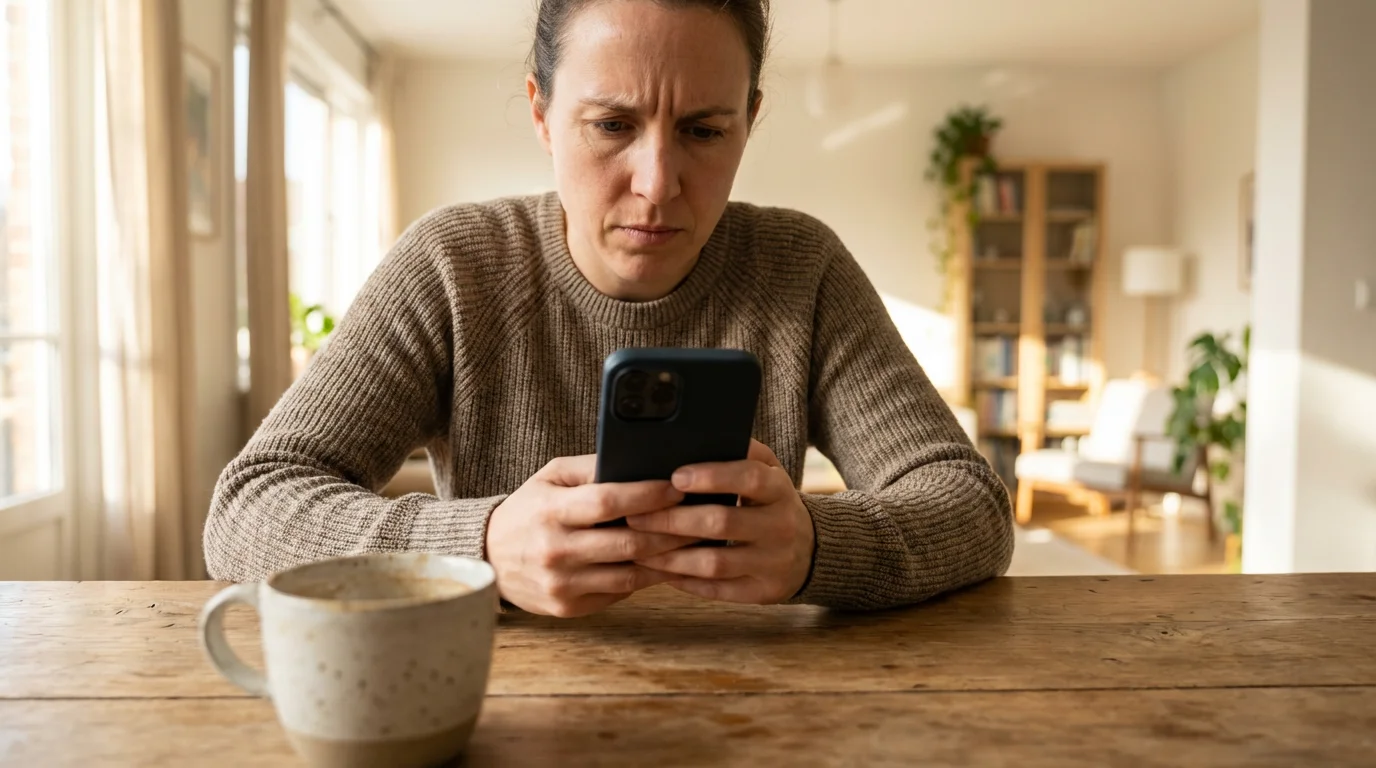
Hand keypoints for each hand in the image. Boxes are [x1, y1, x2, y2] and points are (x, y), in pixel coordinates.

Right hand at [485, 455, 698, 616]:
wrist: (489, 559)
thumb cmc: (529, 511)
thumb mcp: (550, 478)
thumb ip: (591, 469)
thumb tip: (640, 463)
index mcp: (550, 511)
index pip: (607, 502)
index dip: (647, 495)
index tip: (677, 488)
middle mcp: (555, 551)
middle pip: (627, 542)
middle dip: (670, 530)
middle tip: (701, 518)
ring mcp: (562, 584)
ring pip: (629, 574)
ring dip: (666, 560)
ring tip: (694, 544)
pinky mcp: (569, 608)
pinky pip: (619, 593)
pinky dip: (645, 578)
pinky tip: (666, 565)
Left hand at [627, 440, 815, 603]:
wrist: (811, 551)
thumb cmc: (772, 504)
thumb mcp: (769, 473)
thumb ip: (742, 452)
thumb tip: (698, 437)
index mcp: (780, 490)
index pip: (749, 479)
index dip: (712, 477)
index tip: (675, 477)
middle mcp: (780, 527)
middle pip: (722, 523)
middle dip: (673, 520)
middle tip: (636, 516)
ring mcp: (773, 563)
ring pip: (714, 563)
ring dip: (671, 556)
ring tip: (638, 547)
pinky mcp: (763, 592)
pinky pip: (717, 591)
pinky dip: (685, 582)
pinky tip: (660, 571)